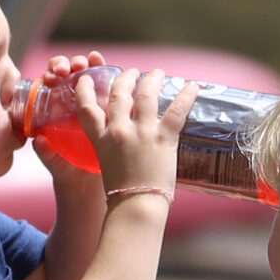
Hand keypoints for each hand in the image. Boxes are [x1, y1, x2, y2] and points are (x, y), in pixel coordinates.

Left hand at [30, 51, 106, 181]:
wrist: (90, 182)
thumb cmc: (67, 169)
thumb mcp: (55, 162)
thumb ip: (46, 154)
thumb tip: (39, 141)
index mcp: (53, 108)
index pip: (50, 82)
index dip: (50, 73)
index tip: (52, 76)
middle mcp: (71, 100)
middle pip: (68, 73)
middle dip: (68, 64)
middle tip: (68, 69)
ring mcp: (91, 101)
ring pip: (89, 74)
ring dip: (89, 63)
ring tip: (90, 61)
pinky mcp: (109, 106)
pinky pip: (109, 86)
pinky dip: (108, 73)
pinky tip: (110, 68)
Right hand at [74, 66, 198, 198]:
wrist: (136, 206)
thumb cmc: (122, 197)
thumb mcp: (106, 167)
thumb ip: (110, 151)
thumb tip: (122, 146)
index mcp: (101, 140)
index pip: (87, 108)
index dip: (86, 90)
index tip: (88, 78)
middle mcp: (119, 131)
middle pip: (119, 94)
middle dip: (125, 78)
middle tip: (131, 72)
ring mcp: (142, 133)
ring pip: (146, 95)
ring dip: (152, 80)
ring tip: (156, 73)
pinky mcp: (163, 138)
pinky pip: (177, 110)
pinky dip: (186, 95)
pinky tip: (193, 85)